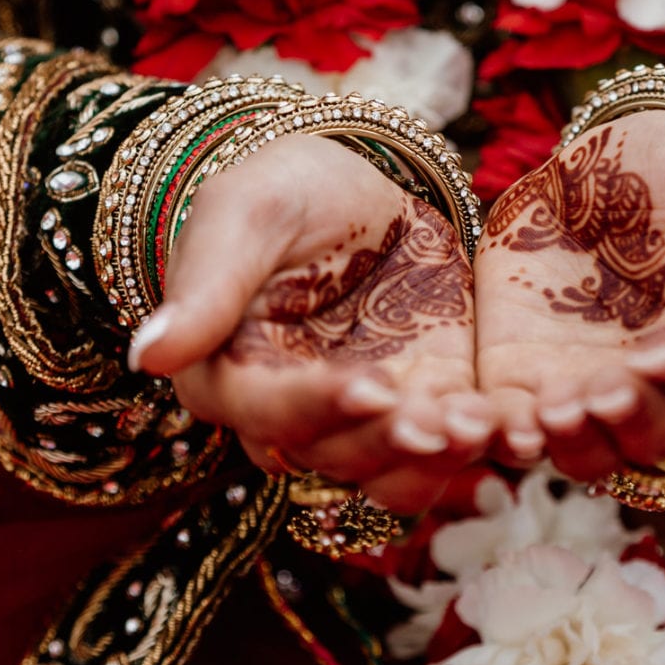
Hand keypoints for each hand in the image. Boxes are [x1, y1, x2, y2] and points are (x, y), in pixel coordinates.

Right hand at [131, 136, 491, 512]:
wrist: (354, 190)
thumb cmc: (282, 194)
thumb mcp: (247, 214)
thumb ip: (208, 284)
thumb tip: (148, 354)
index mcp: (228, 372)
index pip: (263, 409)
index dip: (314, 406)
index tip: (367, 386)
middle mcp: (291, 414)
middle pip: (333, 455)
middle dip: (389, 442)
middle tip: (440, 421)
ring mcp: (362, 419)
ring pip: (390, 474)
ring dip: (438, 461)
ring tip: (484, 429)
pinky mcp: (424, 406)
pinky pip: (447, 449)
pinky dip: (480, 448)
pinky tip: (515, 429)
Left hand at [474, 111, 664, 480]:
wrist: (617, 161)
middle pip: (656, 433)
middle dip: (627, 417)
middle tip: (598, 390)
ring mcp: (596, 393)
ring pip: (586, 448)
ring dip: (565, 441)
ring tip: (538, 418)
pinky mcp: (529, 383)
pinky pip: (515, 427)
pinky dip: (497, 436)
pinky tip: (472, 424)